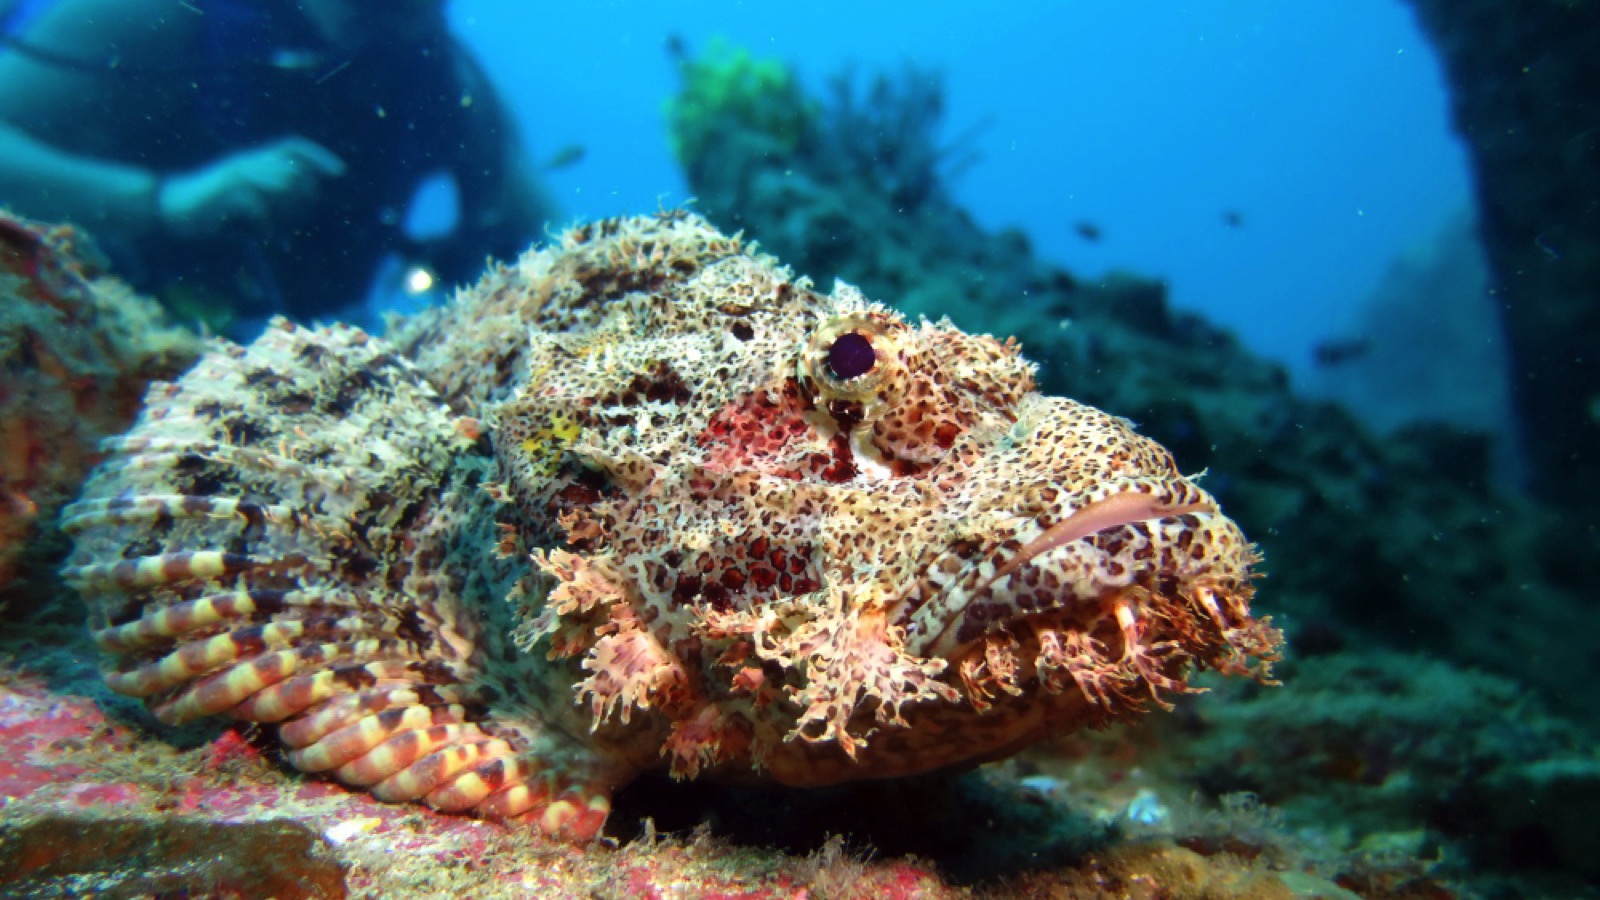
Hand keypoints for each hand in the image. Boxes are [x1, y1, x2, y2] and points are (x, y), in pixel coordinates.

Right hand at [155, 137, 345, 238]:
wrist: (170, 209)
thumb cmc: (212, 209)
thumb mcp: (250, 201)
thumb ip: (276, 198)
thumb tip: (308, 200)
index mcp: (253, 159)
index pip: (292, 145)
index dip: (318, 155)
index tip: (341, 172)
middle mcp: (246, 160)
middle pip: (296, 171)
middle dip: (303, 201)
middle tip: (294, 225)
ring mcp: (235, 173)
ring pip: (283, 185)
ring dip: (287, 214)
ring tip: (278, 233)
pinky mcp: (225, 190)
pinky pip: (261, 207)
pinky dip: (267, 228)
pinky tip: (263, 240)